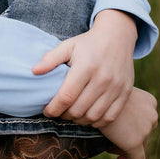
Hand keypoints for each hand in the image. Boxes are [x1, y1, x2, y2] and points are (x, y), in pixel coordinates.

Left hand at [36, 9, 137, 124]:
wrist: (117, 37)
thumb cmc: (88, 43)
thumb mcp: (68, 46)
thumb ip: (50, 59)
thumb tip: (34, 71)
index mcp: (86, 67)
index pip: (66, 96)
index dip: (53, 108)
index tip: (46, 110)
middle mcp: (103, 79)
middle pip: (78, 109)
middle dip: (64, 115)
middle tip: (58, 112)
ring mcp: (116, 88)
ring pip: (93, 116)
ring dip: (78, 120)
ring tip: (71, 114)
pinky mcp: (125, 93)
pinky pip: (109, 117)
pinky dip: (96, 121)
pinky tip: (87, 115)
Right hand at [101, 87, 157, 158]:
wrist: (91, 96)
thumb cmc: (98, 91)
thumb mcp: (115, 93)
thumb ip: (122, 104)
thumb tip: (119, 118)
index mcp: (150, 101)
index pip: (146, 119)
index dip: (134, 126)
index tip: (120, 129)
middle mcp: (152, 115)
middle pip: (145, 133)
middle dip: (129, 137)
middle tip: (112, 139)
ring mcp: (145, 129)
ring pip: (141, 145)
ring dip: (126, 146)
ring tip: (110, 146)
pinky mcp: (135, 142)